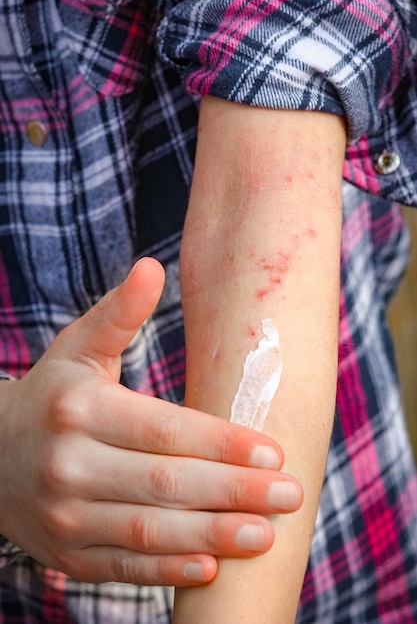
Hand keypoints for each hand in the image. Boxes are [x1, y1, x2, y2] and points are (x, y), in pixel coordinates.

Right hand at [0, 258, 301, 585]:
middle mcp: (70, 464)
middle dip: (233, 491)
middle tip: (290, 494)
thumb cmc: (53, 395)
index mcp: (80, 409)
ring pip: (149, 530)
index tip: (273, 451)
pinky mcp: (68, 554)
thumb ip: (119, 313)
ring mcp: (65, 515)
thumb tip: (152, 267)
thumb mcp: (78, 349)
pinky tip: (214, 566)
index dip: (221, 442)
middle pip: (165, 483)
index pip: (163, 429)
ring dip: (213, 535)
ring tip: (267, 533)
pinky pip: (124, 566)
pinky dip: (169, 569)